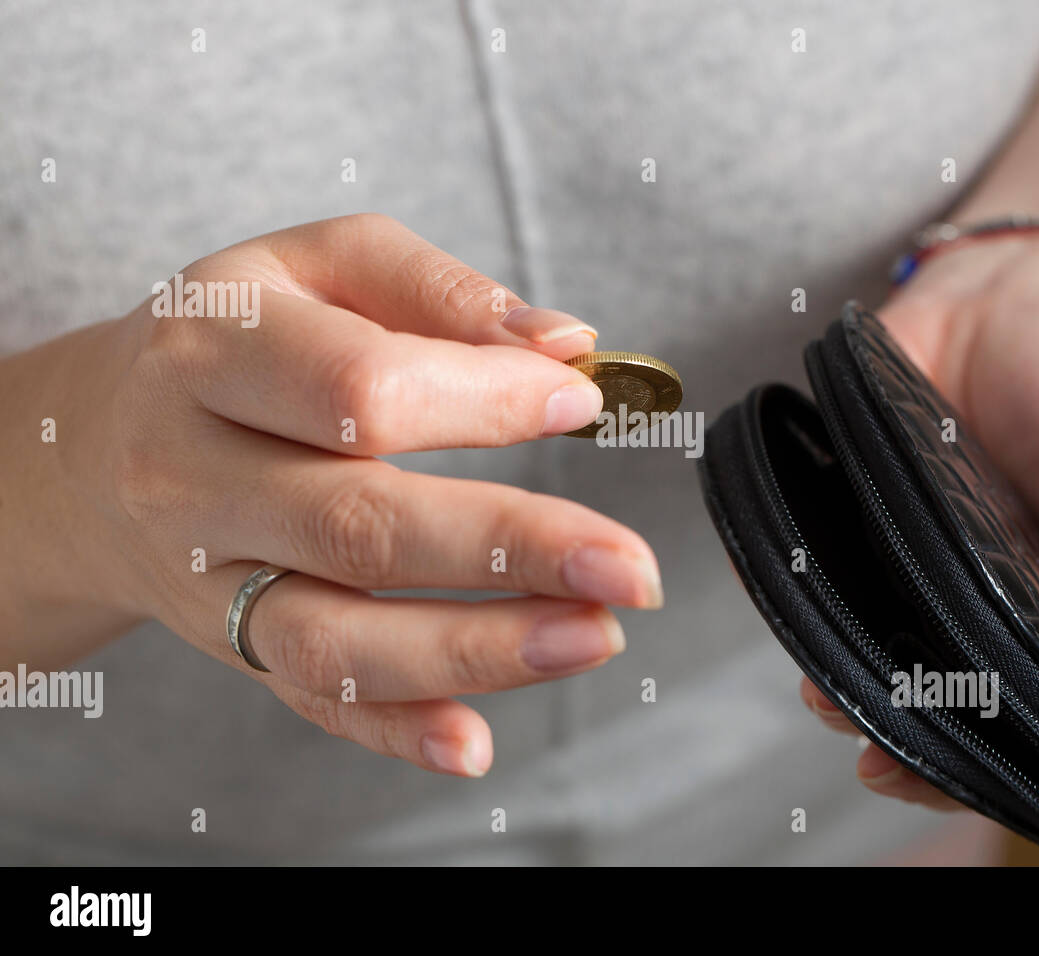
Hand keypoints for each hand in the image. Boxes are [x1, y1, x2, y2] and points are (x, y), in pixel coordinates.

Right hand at [3, 214, 662, 776]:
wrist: (101, 440)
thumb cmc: (242, 338)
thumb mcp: (319, 265)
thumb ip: (439, 291)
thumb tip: (563, 346)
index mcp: (217, 349)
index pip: (361, 389)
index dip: (486, 398)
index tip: (583, 400)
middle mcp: (194, 472)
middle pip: (356, 525)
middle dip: (508, 549)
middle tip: (628, 566)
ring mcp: (208, 575)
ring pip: (336, 636)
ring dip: (474, 650)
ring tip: (592, 638)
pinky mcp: (232, 643)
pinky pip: (311, 699)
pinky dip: (395, 729)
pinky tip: (475, 743)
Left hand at [801, 235, 1038, 824]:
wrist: (1009, 286)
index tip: (1005, 801)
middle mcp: (1008, 613)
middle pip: (974, 722)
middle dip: (927, 754)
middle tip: (880, 755)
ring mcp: (932, 578)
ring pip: (895, 670)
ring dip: (858, 696)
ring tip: (829, 696)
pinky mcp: (869, 530)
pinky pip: (836, 589)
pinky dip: (812, 616)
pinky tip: (798, 629)